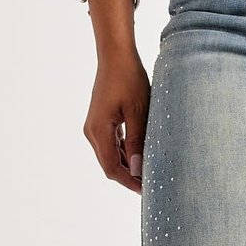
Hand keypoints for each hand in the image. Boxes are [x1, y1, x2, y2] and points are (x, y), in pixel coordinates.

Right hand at [85, 49, 149, 193]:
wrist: (116, 55)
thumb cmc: (128, 78)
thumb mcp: (138, 111)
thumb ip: (137, 141)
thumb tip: (139, 169)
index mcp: (99, 131)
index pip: (112, 168)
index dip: (129, 182)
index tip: (147, 190)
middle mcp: (92, 131)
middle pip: (109, 164)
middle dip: (129, 176)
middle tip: (152, 184)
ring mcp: (95, 126)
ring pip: (111, 155)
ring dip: (128, 164)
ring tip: (149, 171)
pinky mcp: (101, 120)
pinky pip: (112, 143)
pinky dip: (125, 152)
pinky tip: (141, 154)